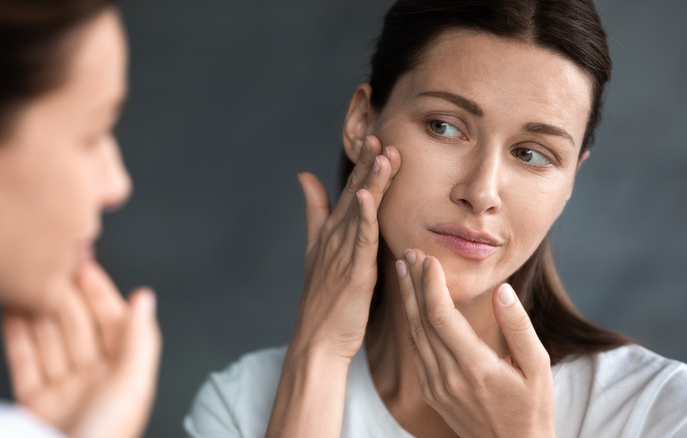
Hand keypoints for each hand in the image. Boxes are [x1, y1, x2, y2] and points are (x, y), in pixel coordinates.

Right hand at [2, 260, 160, 437]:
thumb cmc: (107, 436)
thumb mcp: (132, 384)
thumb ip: (139, 338)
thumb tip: (146, 298)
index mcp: (125, 374)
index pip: (113, 322)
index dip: (100, 292)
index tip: (85, 264)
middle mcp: (96, 380)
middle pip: (79, 327)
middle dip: (66, 296)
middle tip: (51, 267)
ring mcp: (64, 391)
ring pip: (50, 340)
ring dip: (39, 310)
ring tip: (28, 282)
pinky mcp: (35, 404)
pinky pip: (25, 361)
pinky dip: (17, 336)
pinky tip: (12, 312)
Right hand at [291, 135, 400, 360]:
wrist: (317, 339)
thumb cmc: (322, 299)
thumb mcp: (315, 249)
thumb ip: (314, 211)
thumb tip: (304, 176)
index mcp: (332, 232)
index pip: (350, 191)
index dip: (362, 165)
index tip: (374, 138)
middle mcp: (336, 238)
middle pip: (354, 194)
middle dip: (367, 164)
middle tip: (378, 135)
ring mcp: (343, 254)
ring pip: (361, 211)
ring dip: (371, 182)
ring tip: (381, 154)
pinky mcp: (354, 272)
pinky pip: (361, 240)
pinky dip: (365, 217)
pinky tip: (368, 196)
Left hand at [396, 248, 554, 437]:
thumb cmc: (532, 407)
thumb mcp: (538, 366)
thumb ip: (518, 326)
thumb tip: (502, 290)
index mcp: (475, 367)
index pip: (441, 317)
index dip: (431, 284)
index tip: (429, 258)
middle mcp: (449, 377)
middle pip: (421, 321)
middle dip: (413, 283)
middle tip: (409, 252)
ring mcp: (436, 386)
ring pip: (413, 334)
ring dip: (406, 300)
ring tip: (404, 270)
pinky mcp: (431, 391)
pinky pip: (415, 351)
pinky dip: (411, 322)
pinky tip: (410, 304)